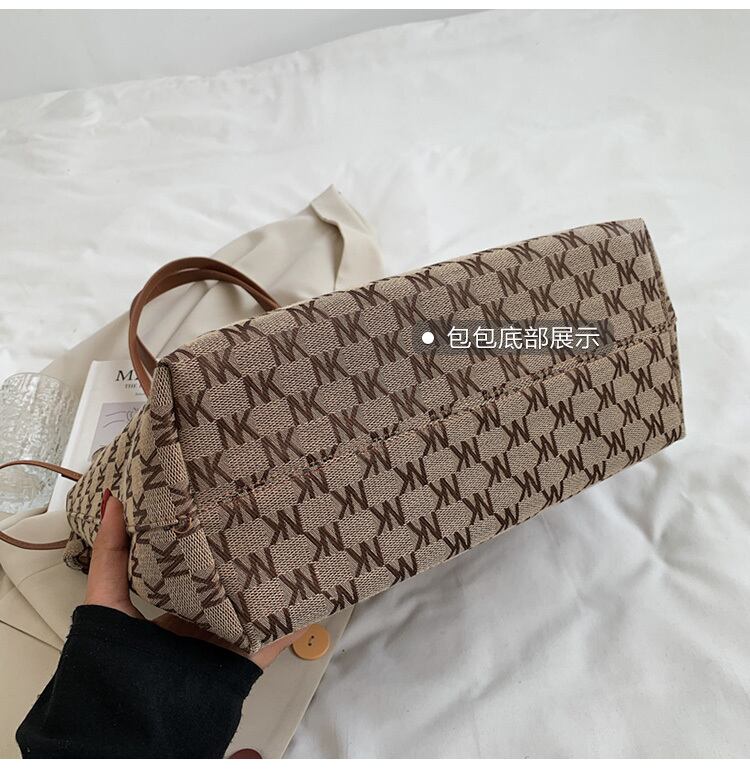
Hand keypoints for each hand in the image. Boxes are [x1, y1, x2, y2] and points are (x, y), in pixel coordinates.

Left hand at [85, 492, 305, 668]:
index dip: (209, 543)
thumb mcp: (105, 601)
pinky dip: (290, 624)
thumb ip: (110, 554)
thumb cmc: (113, 662)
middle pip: (230, 587)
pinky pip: (271, 641)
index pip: (195, 571)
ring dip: (274, 588)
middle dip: (246, 561)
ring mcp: (224, 645)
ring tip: (294, 551)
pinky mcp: (242, 664)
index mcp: (173, 612)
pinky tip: (308, 600)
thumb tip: (114, 499)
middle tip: (266, 523)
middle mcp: (201, 625)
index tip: (224, 510)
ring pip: (255, 610)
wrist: (130, 727)